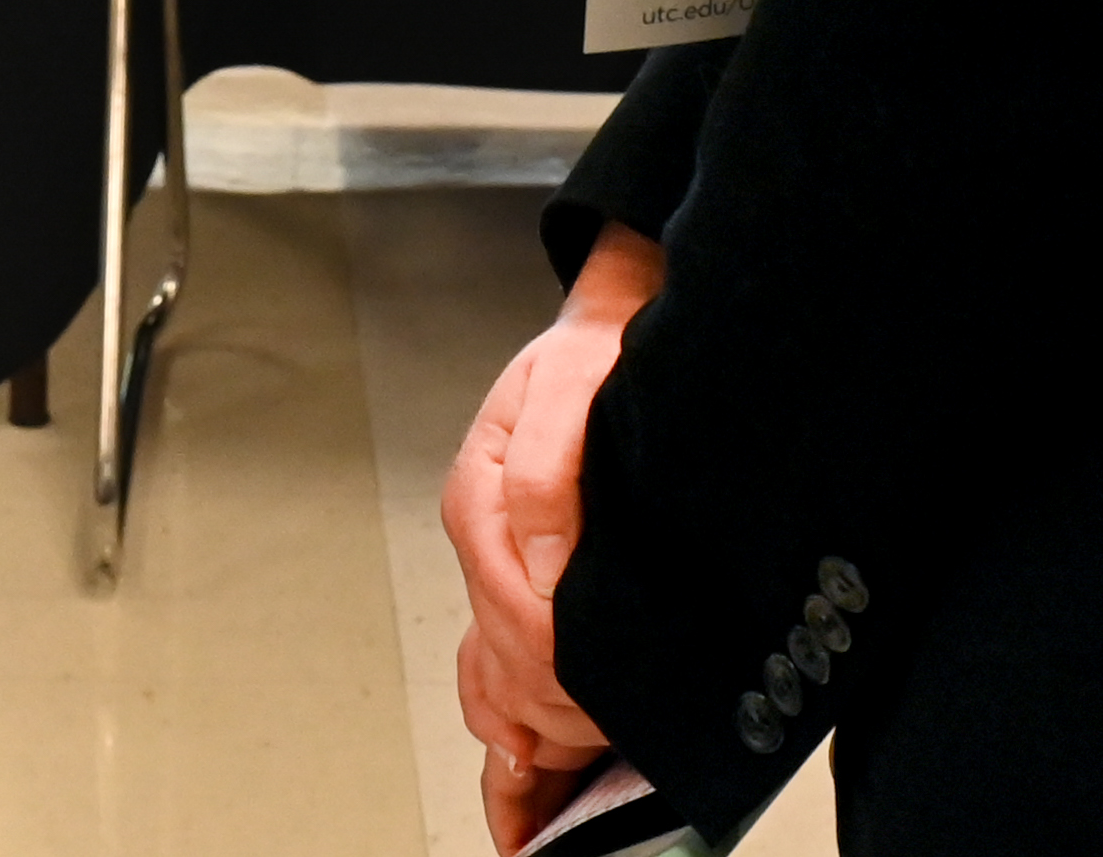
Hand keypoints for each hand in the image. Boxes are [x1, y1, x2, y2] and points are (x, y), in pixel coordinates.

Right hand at [447, 227, 658, 839]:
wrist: (615, 327)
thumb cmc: (594, 355)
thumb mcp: (571, 383)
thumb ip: (544, 465)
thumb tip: (541, 554)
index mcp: (484, 497)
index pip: (515, 614)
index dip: (563, 663)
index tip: (609, 689)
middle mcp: (488, 543)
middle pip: (508, 662)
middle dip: (559, 706)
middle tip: (618, 731)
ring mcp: (501, 570)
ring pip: (497, 681)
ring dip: (539, 730)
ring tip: (580, 765)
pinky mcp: (521, 585)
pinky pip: (491, 676)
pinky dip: (508, 730)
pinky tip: (528, 774)